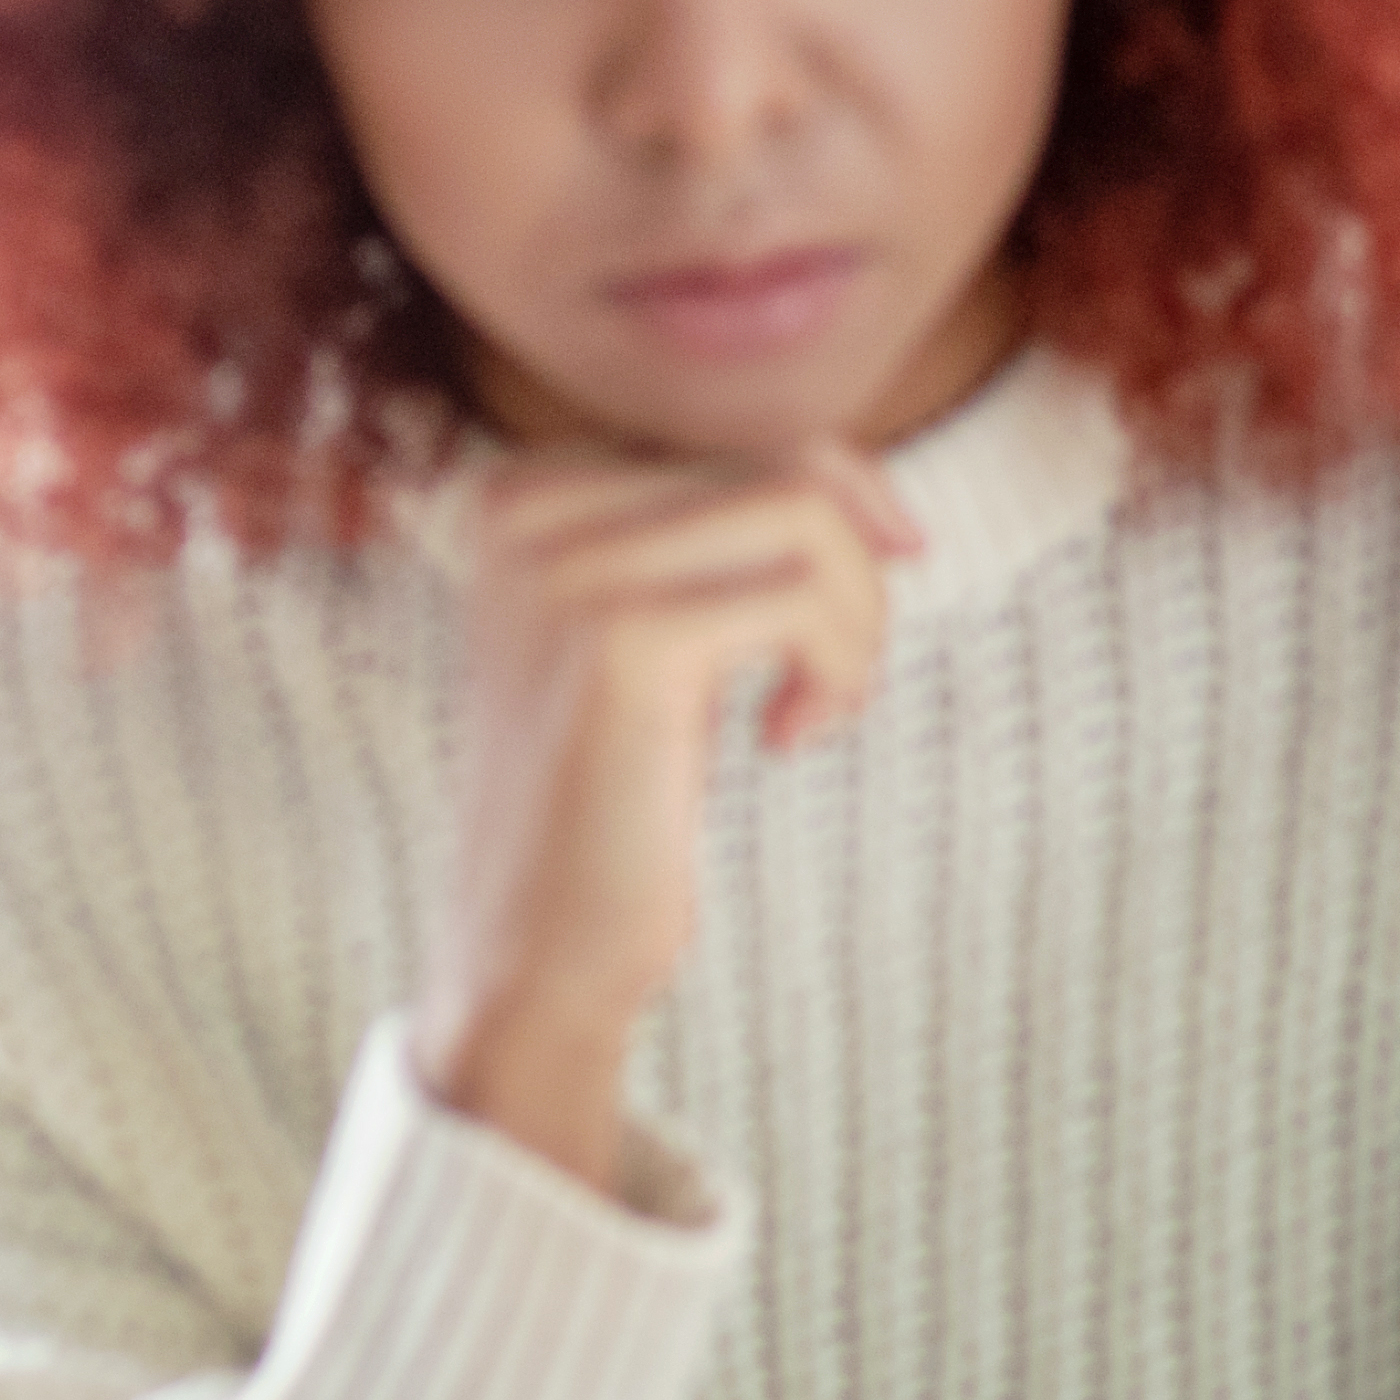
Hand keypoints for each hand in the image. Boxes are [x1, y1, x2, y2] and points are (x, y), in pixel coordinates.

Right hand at [426, 441, 922, 1193]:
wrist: (531, 951)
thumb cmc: (611, 800)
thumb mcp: (656, 635)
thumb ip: (721, 542)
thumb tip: (877, 500)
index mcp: (521, 494)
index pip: (748, 448)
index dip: (838, 535)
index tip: (825, 643)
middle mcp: (527, 508)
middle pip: (792, 475)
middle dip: (856, 586)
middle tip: (828, 691)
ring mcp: (567, 568)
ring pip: (813, 519)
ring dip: (859, 624)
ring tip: (820, 707)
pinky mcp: (621, 637)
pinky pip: (808, 595)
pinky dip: (838, 667)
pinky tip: (785, 739)